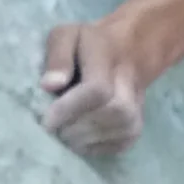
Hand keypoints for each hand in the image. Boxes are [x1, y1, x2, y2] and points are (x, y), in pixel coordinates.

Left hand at [40, 9, 147, 156]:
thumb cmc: (87, 45)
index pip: (97, 89)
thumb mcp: (66, 36)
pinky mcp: (136, 127)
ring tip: (65, 134)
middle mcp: (130, 83)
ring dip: (86, 139)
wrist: (127, 51)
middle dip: (78, 126)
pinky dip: (95, 147)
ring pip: (119, 131)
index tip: (46, 121)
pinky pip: (119, 145)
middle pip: (113, 112)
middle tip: (54, 130)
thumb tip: (49, 85)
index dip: (70, 108)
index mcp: (108, 56)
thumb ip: (57, 56)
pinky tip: (79, 140)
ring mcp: (138, 106)